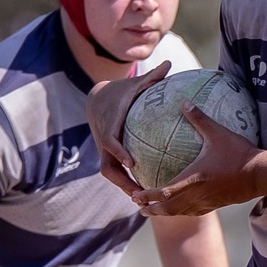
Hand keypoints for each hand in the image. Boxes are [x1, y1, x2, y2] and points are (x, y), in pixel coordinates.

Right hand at [85, 62, 170, 198]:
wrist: (97, 99)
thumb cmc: (121, 91)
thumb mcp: (134, 84)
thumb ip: (152, 78)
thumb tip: (169, 64)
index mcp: (109, 125)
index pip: (110, 142)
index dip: (118, 152)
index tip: (132, 163)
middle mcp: (104, 141)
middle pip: (107, 168)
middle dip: (121, 183)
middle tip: (139, 196)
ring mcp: (105, 151)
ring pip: (111, 174)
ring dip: (125, 188)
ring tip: (145, 202)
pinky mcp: (108, 156)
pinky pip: (117, 172)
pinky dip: (128, 182)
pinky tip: (147, 192)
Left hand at [132, 103, 262, 217]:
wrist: (261, 174)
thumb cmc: (238, 153)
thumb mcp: (217, 133)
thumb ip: (199, 118)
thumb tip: (184, 102)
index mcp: (193, 179)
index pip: (164, 192)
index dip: (148, 196)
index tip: (136, 195)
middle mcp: (197, 194)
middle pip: (168, 209)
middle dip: (152, 209)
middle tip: (140, 207)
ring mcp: (207, 202)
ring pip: (181, 213)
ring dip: (165, 213)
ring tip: (155, 211)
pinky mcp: (216, 204)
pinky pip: (195, 212)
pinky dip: (183, 212)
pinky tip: (180, 208)